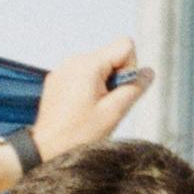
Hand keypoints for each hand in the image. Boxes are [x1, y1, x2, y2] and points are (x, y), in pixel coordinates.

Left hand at [27, 37, 153, 164]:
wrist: (45, 148)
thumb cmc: (78, 134)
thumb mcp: (114, 112)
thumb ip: (135, 88)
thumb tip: (148, 72)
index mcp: (88, 64)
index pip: (125, 45)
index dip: (130, 68)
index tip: (117, 91)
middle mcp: (74, 59)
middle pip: (112, 56)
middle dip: (115, 78)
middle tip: (104, 104)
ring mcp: (63, 68)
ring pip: (98, 66)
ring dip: (102, 83)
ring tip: (91, 108)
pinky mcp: (57, 78)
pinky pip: (82, 73)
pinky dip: (87, 87)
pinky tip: (80, 107)